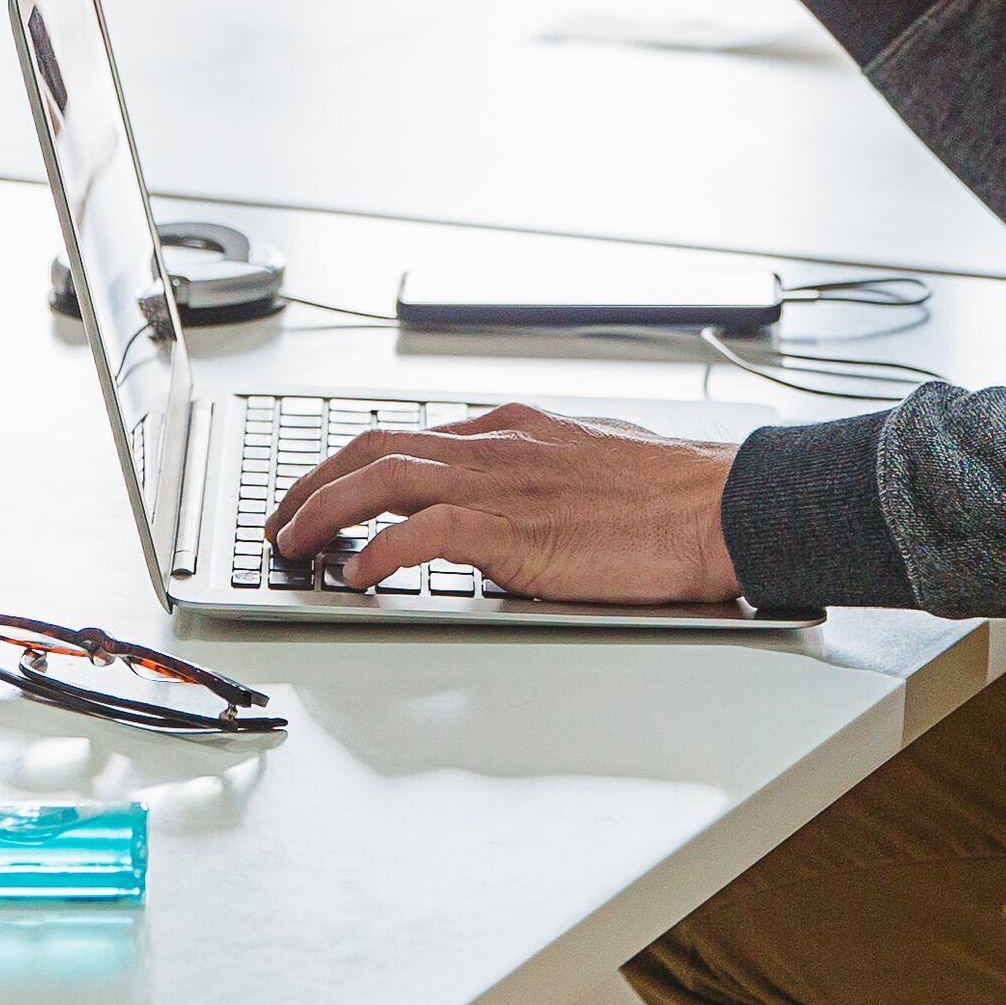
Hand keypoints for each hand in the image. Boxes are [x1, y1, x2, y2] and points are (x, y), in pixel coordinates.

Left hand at [261, 403, 746, 605]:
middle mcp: (499, 444)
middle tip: (281, 522)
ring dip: (325, 511)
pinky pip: (426, 530)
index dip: (349, 464)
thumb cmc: (674, 496)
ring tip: (293, 545)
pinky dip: (380, 549)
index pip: (407, 433)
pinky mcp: (518, 529)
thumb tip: (508, 510)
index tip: (320, 493)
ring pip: (384, 476)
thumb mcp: (590, 466)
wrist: (723, 505)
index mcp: (515, 428)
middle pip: (375, 446)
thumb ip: (539, 478)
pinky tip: (357, 576)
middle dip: (314, 482)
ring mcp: (505, 483)